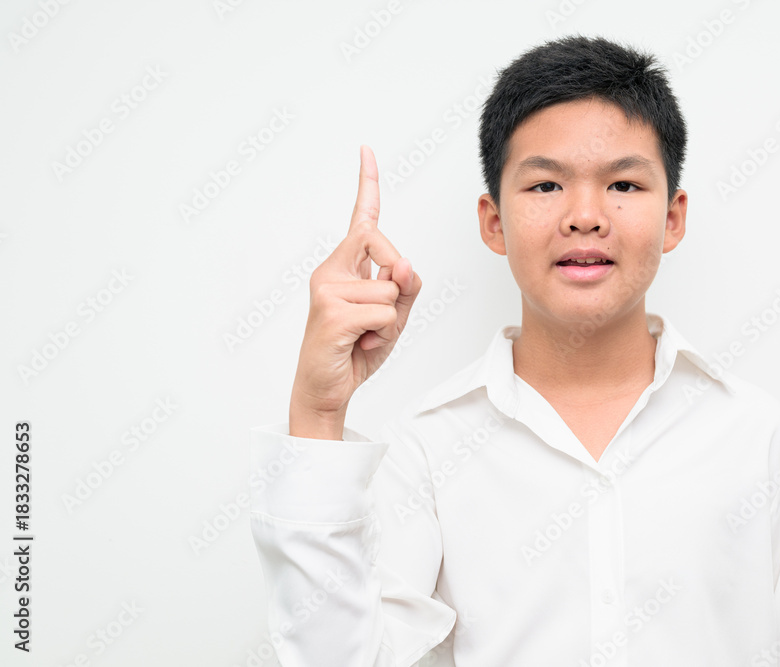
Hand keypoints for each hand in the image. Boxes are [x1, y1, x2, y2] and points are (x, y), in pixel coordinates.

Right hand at [289, 145, 420, 438]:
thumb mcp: (394, 316)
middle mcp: (331, 271)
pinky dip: (382, 334)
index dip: (366, 183)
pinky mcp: (330, 312)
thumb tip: (405, 265)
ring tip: (364, 337)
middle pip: (384, 246)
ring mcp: (327, 290)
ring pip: (390, 291)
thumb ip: (405, 287)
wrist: (326, 390)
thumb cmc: (357, 350)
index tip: (366, 150)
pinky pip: (383, 312)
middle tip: (379, 317)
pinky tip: (359, 345)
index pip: (361, 219)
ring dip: (389, 322)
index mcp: (345, 267)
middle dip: (397, 280)